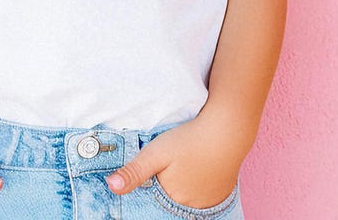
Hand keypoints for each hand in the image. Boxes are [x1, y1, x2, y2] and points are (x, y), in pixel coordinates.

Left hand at [105, 109, 246, 208]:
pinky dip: (196, 186)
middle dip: (164, 188)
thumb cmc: (190, 140)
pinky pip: (202, 195)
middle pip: (170, 200)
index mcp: (174, 200)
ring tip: (182, 166)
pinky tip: (195, 169)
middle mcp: (192, 207)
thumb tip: (110, 187)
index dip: (150, 189)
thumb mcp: (156, 152)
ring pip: (186, 199)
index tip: (152, 175)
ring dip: (180, 188)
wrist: (227, 130)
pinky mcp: (221, 193)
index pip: (154, 204)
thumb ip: (134, 171)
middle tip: (170, 165)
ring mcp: (209, 202)